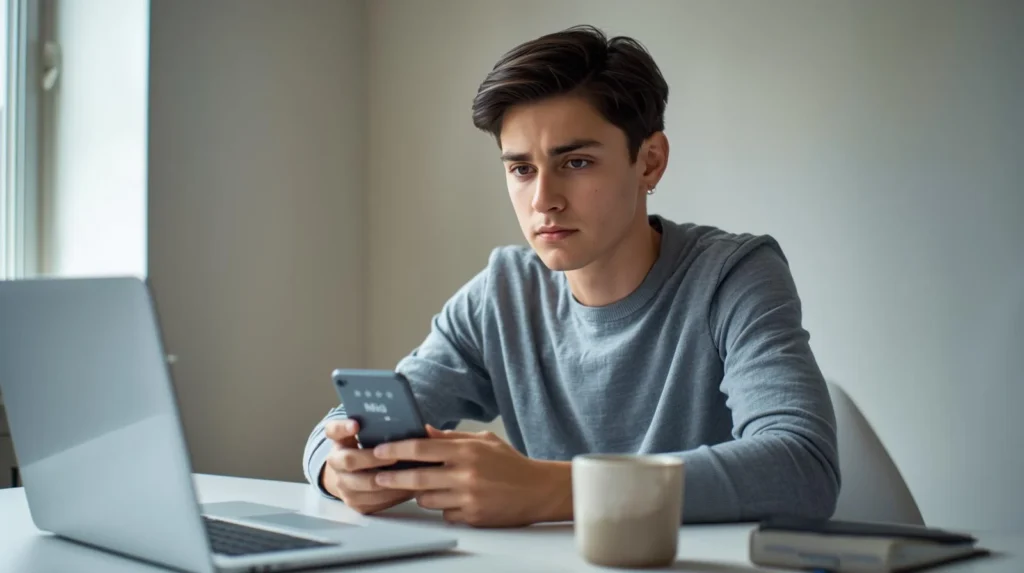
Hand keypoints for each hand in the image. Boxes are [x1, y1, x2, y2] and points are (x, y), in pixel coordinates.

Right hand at [320, 420, 413, 514]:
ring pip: (364, 484)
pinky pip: (374, 501)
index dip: (343, 427)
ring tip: (409, 474)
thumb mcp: (371, 433)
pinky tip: (409, 488)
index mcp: (339, 439)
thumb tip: (422, 427)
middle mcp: (335, 462)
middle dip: (373, 458)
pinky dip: (393, 495)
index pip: (334, 430)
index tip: (356, 425)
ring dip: (388, 480)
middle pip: (349, 460)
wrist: (353, 475)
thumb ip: (385, 427)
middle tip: (394, 456)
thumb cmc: (369, 449)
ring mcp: (342, 484)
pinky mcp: (354, 503)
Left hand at [371, 426, 571, 527]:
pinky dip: (444, 508)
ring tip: (428, 486)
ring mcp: (468, 498)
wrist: (538, 490)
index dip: (396, 449)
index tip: (379, 450)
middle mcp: (466, 475)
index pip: (422, 448)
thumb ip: (452, 438)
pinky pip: (444, 514)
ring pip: (427, 499)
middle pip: (417, 477)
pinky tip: (453, 500)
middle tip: (379, 476)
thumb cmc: (510, 463)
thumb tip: (424, 431)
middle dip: (393, 477)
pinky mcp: (472, 517)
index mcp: (467, 451)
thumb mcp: (483, 441)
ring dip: (421, 493)